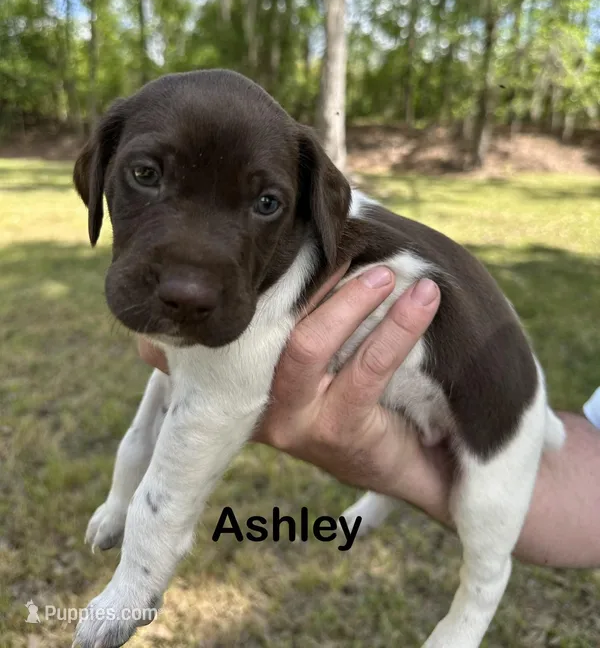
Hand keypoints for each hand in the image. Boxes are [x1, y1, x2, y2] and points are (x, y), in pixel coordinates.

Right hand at [138, 265, 442, 496]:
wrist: (411, 469)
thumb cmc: (366, 399)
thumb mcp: (330, 361)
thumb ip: (313, 318)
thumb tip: (323, 244)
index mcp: (249, 377)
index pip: (251, 319)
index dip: (274, 276)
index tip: (305, 236)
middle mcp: (258, 401)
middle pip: (268, 326)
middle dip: (314, 280)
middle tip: (352, 247)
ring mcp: (294, 422)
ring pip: (311, 344)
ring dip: (354, 299)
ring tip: (391, 272)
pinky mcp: (337, 433)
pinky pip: (367, 368)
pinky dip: (398, 326)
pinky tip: (424, 300)